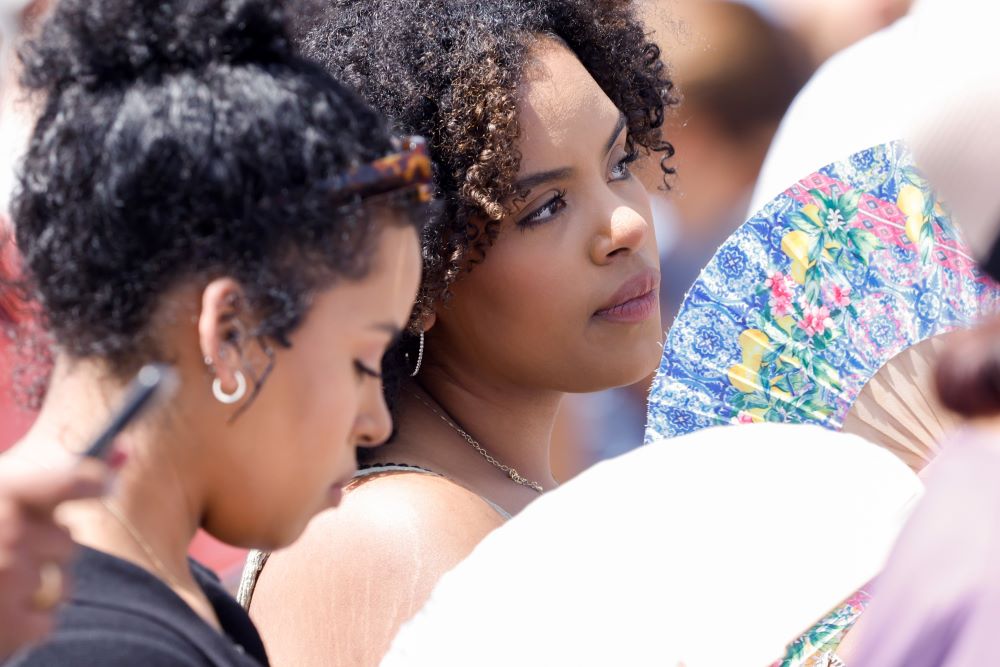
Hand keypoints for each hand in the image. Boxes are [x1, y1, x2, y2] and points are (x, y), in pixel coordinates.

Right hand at [0, 459, 106, 657]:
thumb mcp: (0, 498)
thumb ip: (54, 480)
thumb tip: (129, 452)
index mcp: (1, 495)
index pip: (65, 480)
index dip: (89, 479)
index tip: (104, 482)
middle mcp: (4, 533)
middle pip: (68, 540)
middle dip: (44, 548)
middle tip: (1, 553)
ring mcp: (7, 580)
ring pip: (62, 582)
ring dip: (37, 586)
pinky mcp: (9, 626)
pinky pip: (48, 620)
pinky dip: (25, 623)